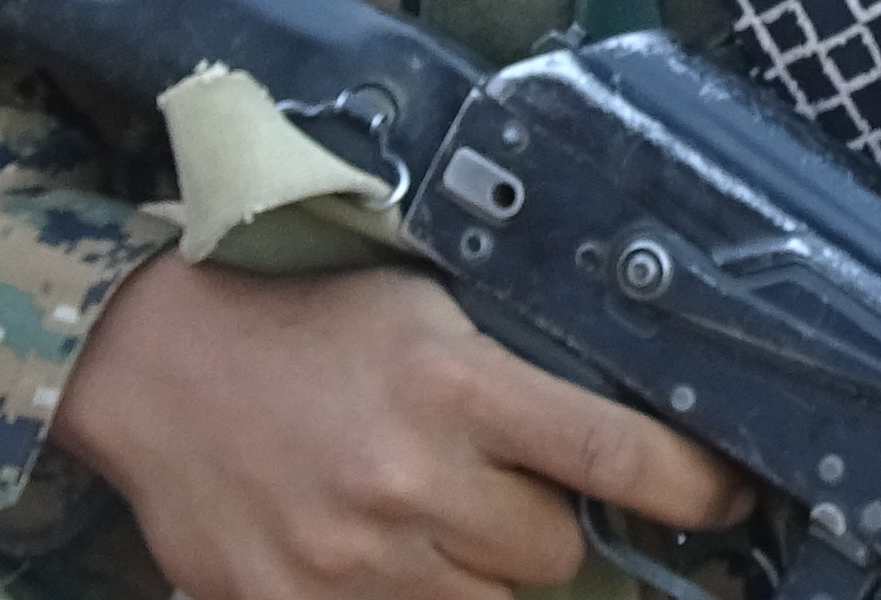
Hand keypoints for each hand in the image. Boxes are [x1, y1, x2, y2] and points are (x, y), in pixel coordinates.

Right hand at [53, 255, 751, 599]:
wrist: (148, 364)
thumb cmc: (303, 321)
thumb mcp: (423, 309)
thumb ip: (513, 369)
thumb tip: (628, 426)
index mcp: (451, 385)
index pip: (611, 452)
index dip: (692, 489)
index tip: (733, 500)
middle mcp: (407, 480)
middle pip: (551, 553)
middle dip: (543, 524)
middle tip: (497, 482)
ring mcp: (345, 561)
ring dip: (476, 570)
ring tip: (425, 511)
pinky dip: (406, 595)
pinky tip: (376, 552)